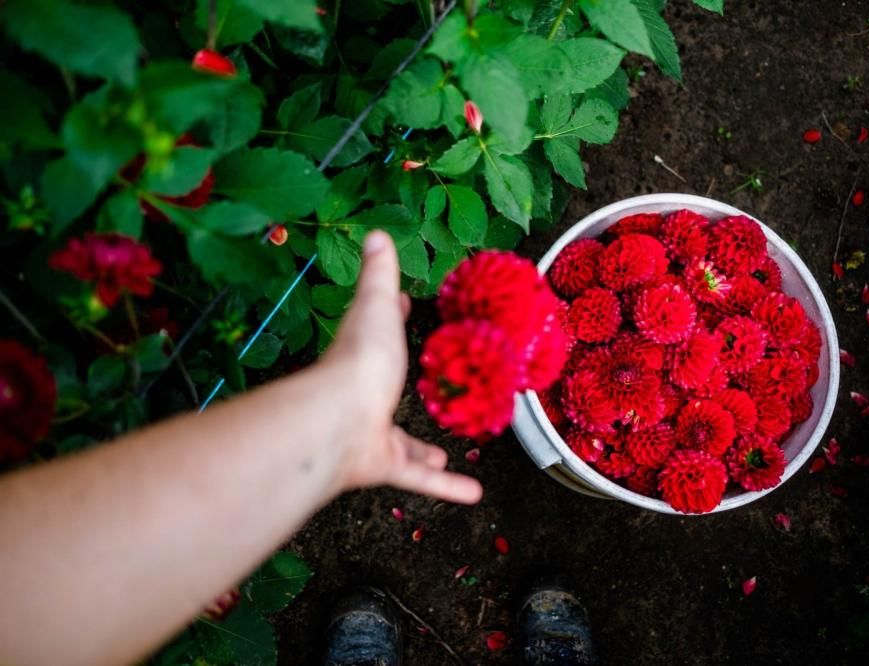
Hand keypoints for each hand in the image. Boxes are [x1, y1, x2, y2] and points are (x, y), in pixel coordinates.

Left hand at [322, 231, 482, 503]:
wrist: (338, 420)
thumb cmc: (359, 359)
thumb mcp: (377, 307)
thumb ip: (381, 275)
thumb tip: (377, 233)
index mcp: (364, 356)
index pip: (377, 332)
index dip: (391, 320)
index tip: (408, 310)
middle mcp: (364, 396)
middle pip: (384, 397)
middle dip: (403, 398)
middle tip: (428, 396)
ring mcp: (372, 433)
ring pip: (401, 447)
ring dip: (422, 453)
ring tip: (443, 456)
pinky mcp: (383, 464)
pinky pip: (417, 478)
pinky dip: (444, 487)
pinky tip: (472, 494)